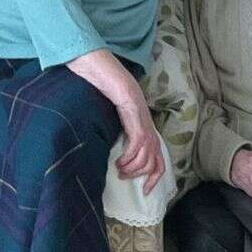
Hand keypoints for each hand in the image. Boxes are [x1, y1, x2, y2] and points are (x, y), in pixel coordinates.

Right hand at [67, 50, 164, 194]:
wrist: (93, 62)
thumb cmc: (95, 86)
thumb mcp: (104, 113)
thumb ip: (110, 129)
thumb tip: (106, 149)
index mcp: (140, 120)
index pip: (157, 152)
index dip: (155, 174)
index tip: (145, 189)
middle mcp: (144, 118)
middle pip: (158, 156)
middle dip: (147, 175)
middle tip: (129, 181)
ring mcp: (140, 113)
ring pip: (148, 152)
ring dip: (134, 167)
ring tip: (120, 170)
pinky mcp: (132, 108)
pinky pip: (139, 140)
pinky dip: (131, 156)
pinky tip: (119, 160)